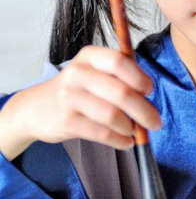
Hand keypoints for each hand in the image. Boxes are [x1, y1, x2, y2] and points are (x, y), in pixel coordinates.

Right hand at [0, 46, 161, 159]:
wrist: (35, 107)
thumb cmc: (76, 88)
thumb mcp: (93, 72)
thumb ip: (119, 77)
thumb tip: (148, 97)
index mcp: (89, 56)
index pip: (119, 61)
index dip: (139, 77)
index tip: (150, 90)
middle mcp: (78, 73)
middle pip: (121, 92)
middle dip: (144, 111)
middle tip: (156, 122)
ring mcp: (70, 97)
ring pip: (113, 115)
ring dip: (131, 127)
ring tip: (137, 132)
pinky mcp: (67, 121)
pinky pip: (102, 133)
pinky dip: (120, 140)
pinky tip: (126, 142)